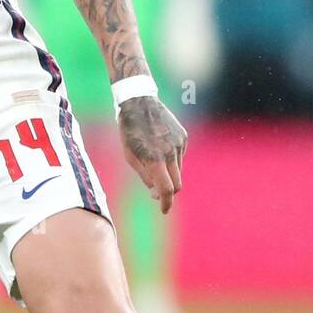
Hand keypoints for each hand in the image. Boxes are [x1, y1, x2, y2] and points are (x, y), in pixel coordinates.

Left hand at [118, 97, 186, 213]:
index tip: (163, 210)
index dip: (166, 202)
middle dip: (168, 191)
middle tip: (155, 193)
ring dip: (167, 173)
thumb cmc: (129, 131)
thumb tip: (156, 192)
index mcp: (155, 158)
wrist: (140, 102)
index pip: (166, 189)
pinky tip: (158, 147)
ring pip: (178, 170)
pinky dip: (170, 159)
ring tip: (151, 161)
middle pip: (177, 183)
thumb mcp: (129, 156)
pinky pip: (179, 156)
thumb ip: (145, 176)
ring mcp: (179, 143)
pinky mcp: (183, 137)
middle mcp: (171, 152)